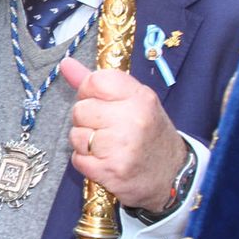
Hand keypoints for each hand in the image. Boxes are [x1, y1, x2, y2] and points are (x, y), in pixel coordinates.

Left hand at [59, 58, 186, 209]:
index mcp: (140, 97)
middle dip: (86, 120)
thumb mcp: (134, 102)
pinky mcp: (111, 170)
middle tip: (107, 129)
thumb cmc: (149, 134)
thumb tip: (66, 63)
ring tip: (106, 146)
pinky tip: (104, 161)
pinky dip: (86, 162)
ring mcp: (122, 146)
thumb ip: (99, 83)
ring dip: (84, 143)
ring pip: (76, 136)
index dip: (89, 92)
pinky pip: (77, 159)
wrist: (172, 174)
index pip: (95, 81)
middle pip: (80, 110)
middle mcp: (133, 119)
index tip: (101, 103)